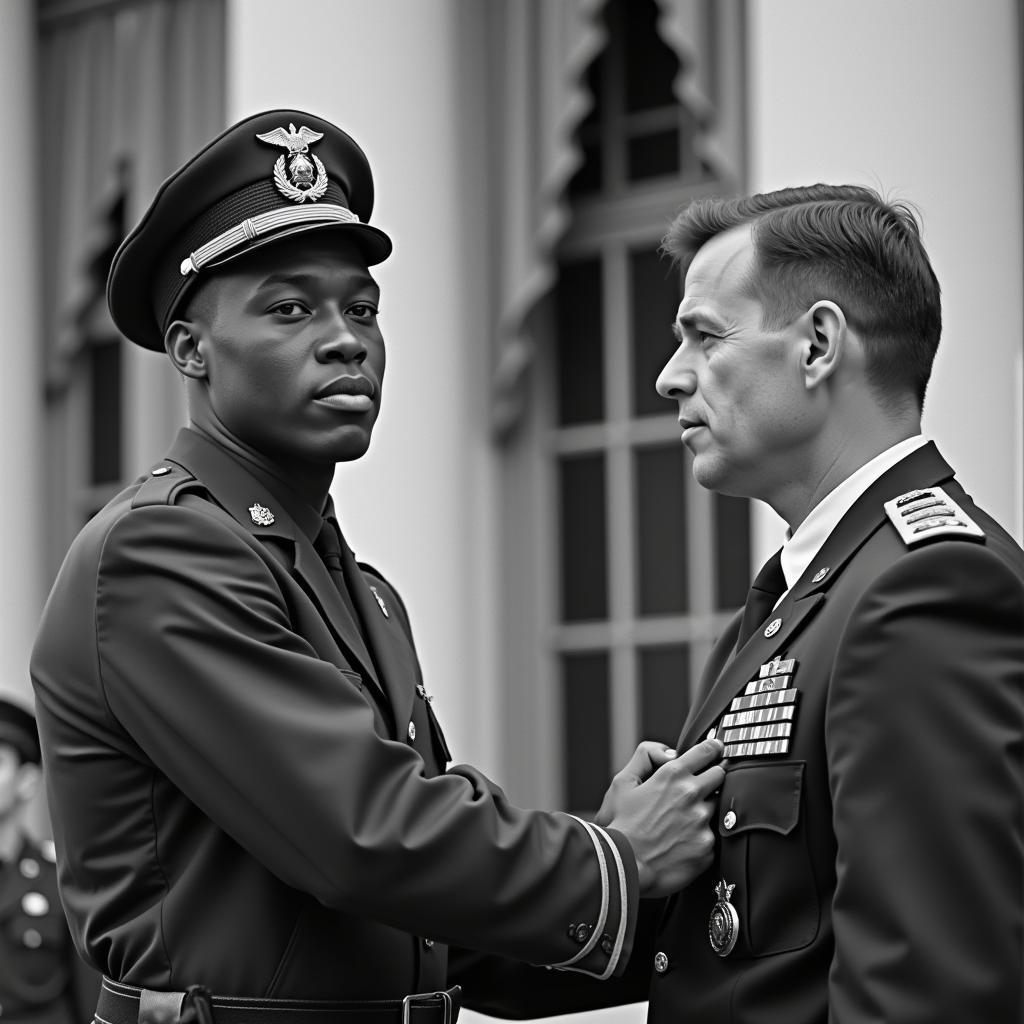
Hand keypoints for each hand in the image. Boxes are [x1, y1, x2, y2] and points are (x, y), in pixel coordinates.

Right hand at [603, 738, 724, 897]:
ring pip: (716, 806)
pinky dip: (700, 836)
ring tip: (681, 822)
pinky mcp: (707, 847)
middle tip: (698, 788)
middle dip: (712, 777)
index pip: (706, 751)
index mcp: (672, 775)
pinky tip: (681, 843)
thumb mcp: (622, 781)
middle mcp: (691, 795)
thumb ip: (645, 756)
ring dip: (704, 809)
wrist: (623, 865)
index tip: (716, 749)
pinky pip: (712, 836)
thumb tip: (668, 751)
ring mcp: (701, 821)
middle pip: (720, 775)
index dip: (713, 748)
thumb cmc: (621, 824)